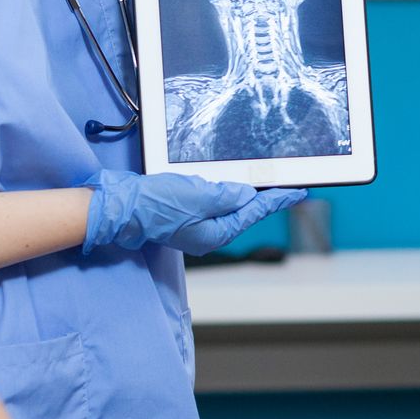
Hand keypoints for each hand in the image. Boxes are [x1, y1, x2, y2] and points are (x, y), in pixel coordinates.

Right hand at [85, 170, 305, 256]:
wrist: (122, 208)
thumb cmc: (156, 204)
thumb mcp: (198, 196)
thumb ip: (226, 196)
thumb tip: (246, 195)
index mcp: (216, 232)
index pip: (254, 213)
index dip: (277, 200)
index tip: (298, 191)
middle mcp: (208, 234)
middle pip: (244, 213)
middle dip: (265, 199)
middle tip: (287, 187)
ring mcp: (195, 226)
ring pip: (228, 209)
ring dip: (245, 196)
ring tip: (264, 185)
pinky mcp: (184, 216)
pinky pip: (212, 205)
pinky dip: (224, 195)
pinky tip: (228, 186)